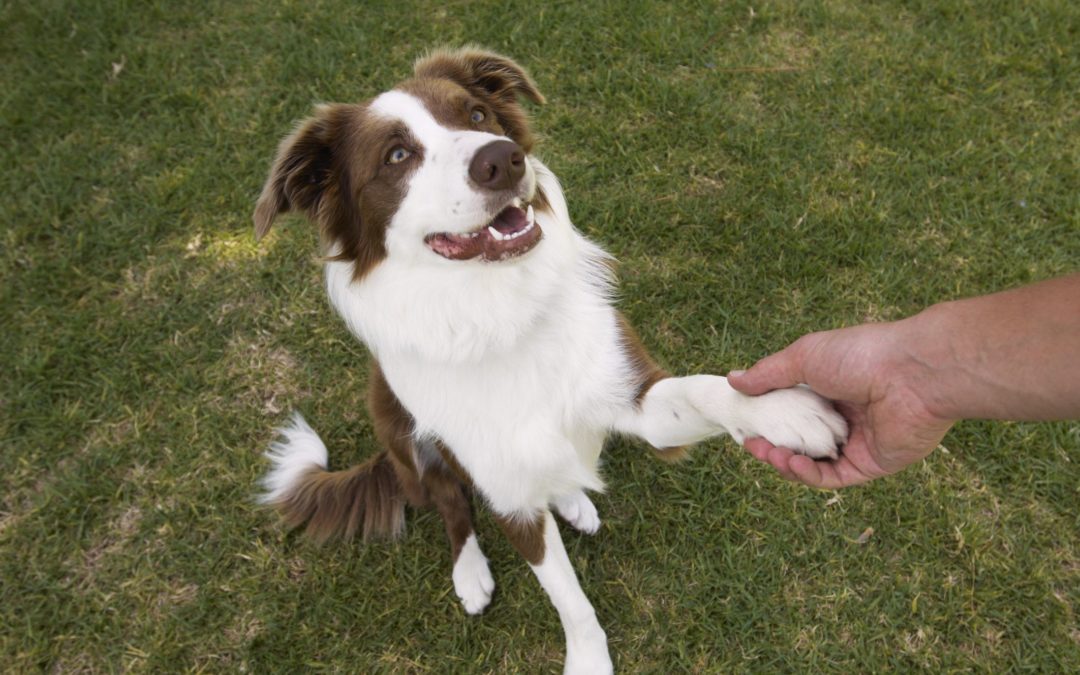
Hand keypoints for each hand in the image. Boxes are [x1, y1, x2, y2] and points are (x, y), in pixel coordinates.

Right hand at [728, 322, 954, 487]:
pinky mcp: (873, 464)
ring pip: (815, 462)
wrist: (912, 374)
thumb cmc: (860, 356)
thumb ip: (768, 374)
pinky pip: (835, 476)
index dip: (768, 419)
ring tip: (768, 454)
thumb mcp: (804, 358)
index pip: (792, 410)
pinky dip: (809, 475)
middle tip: (752, 444)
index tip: (747, 423)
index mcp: (831, 387)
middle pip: (801, 439)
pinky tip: (791, 465)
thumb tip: (733, 380)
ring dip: (787, 462)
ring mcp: (859, 441)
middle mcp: (845, 416)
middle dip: (773, 445)